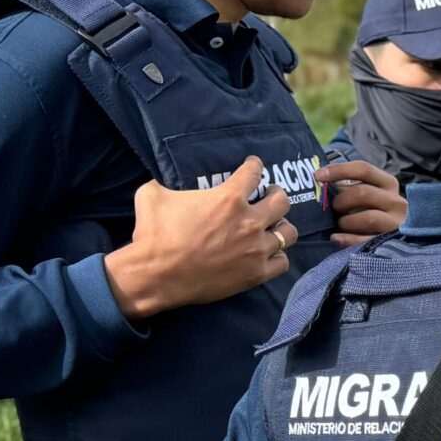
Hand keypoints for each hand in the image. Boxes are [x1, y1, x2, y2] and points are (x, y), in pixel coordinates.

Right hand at [105, 155, 291, 319]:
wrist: (156, 275)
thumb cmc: (153, 235)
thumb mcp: (152, 195)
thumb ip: (164, 183)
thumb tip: (161, 180)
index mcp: (228, 198)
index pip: (254, 173)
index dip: (255, 166)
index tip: (254, 165)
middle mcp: (249, 222)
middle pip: (282, 202)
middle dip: (277, 195)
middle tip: (270, 195)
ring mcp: (255, 249)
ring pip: (288, 233)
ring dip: (281, 226)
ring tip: (274, 225)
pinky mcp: (255, 274)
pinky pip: (282, 262)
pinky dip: (278, 256)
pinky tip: (270, 253)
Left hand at [322, 159, 405, 246]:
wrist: (397, 241)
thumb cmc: (372, 213)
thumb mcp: (365, 195)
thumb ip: (348, 188)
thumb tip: (320, 180)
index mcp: (388, 184)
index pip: (363, 169)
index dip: (339, 170)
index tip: (318, 176)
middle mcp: (396, 202)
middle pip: (364, 193)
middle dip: (342, 201)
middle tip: (334, 209)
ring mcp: (397, 224)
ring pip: (369, 218)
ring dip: (347, 221)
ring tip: (341, 225)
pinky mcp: (392, 243)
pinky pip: (367, 241)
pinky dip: (348, 239)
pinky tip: (336, 238)